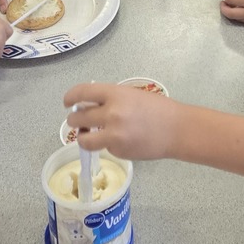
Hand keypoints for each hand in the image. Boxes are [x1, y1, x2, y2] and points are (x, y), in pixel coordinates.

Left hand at [64, 82, 179, 160]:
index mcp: (115, 94)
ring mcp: (113, 135)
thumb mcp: (131, 95)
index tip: (67, 102)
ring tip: (88, 135)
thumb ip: (110, 99)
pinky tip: (121, 140)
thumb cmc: (157, 108)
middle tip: (76, 120)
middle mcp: (111, 114)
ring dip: (82, 136)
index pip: (82, 93)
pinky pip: (104, 147)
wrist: (176, 129)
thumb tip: (90, 105)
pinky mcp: (118, 151)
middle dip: (73, 120)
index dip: (70, 97)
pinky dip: (107, 144)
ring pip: (84, 139)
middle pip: (78, 118)